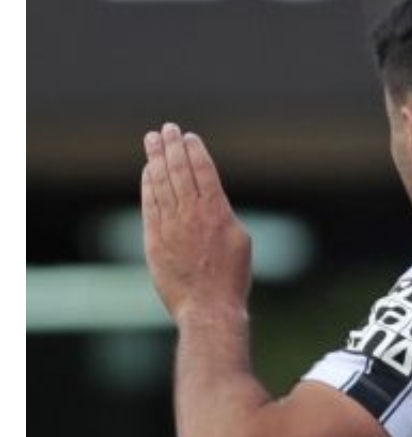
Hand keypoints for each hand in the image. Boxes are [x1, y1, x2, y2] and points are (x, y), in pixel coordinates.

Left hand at [141, 123, 252, 322]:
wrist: (209, 307)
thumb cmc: (231, 278)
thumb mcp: (239, 241)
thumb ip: (223, 215)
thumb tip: (211, 200)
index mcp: (217, 212)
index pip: (203, 171)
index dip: (194, 151)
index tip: (188, 136)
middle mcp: (192, 214)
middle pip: (179, 171)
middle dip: (172, 147)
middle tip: (167, 129)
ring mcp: (171, 225)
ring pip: (162, 183)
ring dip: (156, 158)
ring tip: (153, 140)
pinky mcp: (154, 239)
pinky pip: (150, 203)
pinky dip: (148, 184)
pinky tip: (148, 170)